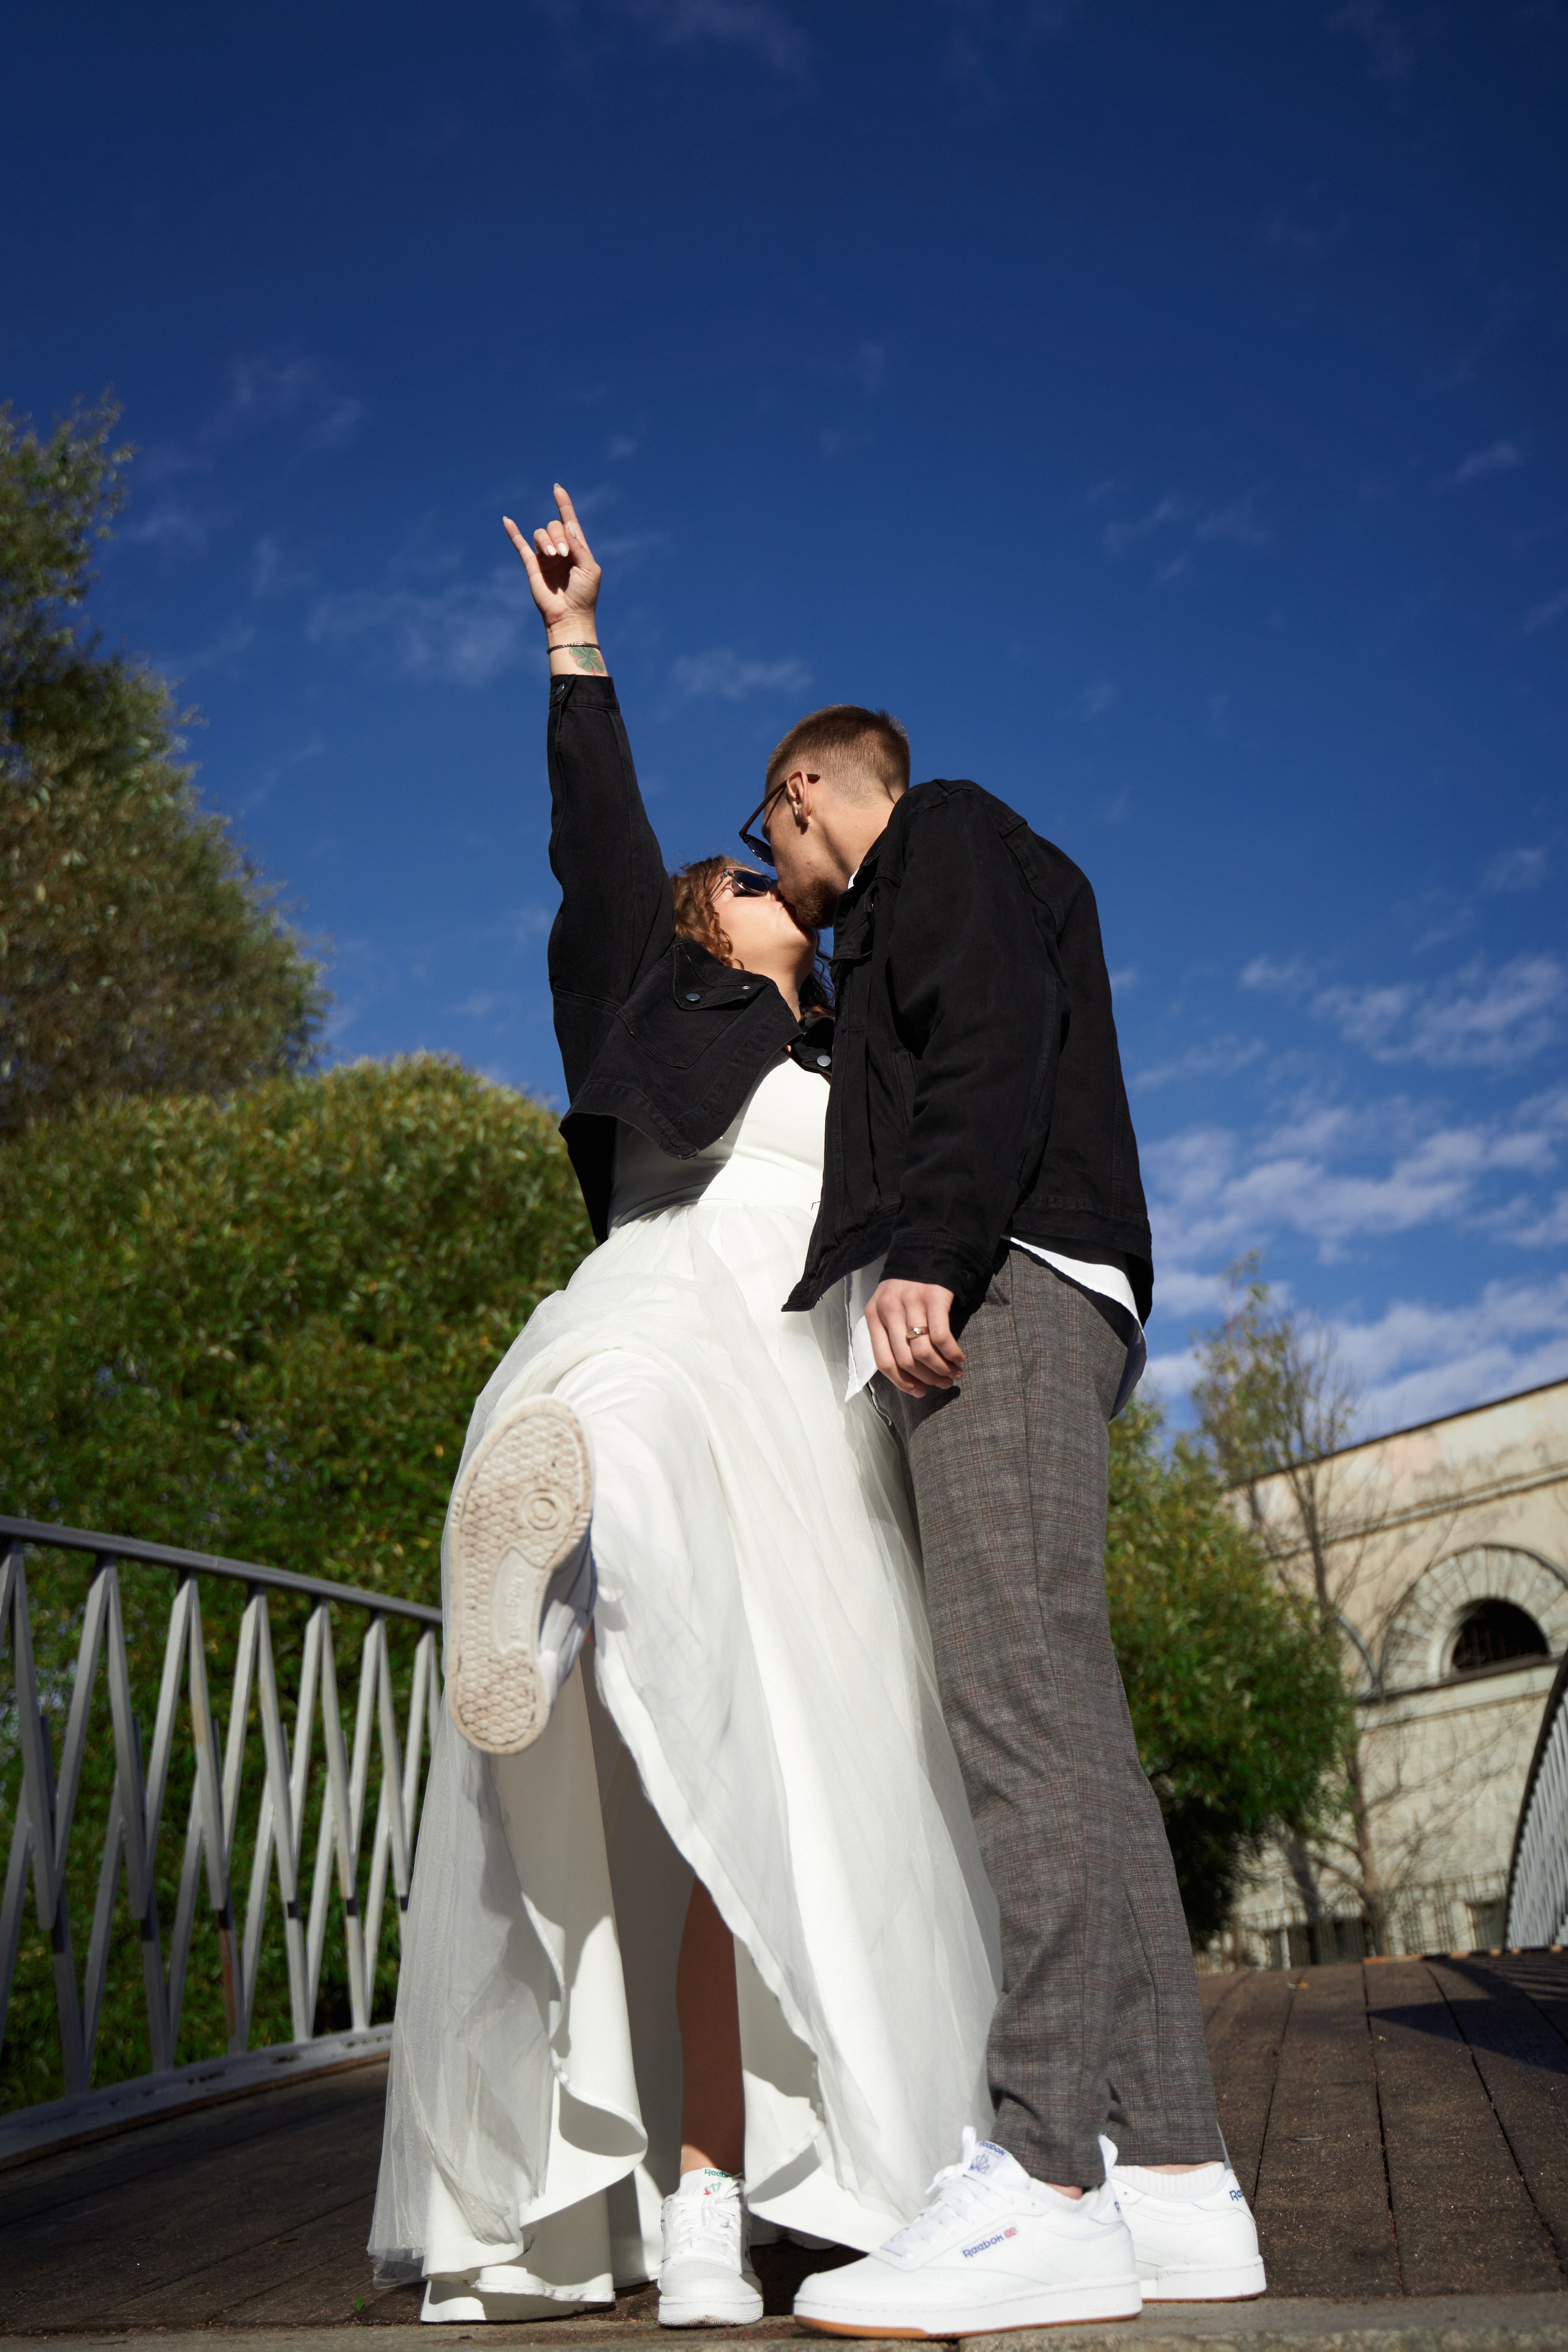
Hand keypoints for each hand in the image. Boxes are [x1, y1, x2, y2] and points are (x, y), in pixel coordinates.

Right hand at [503, 484, 600, 639]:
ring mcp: (545, 557)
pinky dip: (513, 533)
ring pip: (540, 534)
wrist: (569, 617)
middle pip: (554, 526)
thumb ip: (579, 547)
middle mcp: (560, 549)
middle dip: (558, 536)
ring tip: (553, 556)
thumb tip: (567, 526)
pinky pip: (520, 545)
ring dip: (546, 541)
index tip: (557, 489)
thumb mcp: (590, 568)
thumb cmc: (585, 596)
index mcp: (577, 548)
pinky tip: (507, 520)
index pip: (569, 521)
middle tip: (564, 555)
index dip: (564, 505)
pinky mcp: (532, 566)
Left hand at [864, 1279, 964, 1396]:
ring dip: (941, 1370)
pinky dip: (952, 1354)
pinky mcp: (934, 1297)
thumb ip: (890, 1335)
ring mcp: (911, 1302)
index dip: (902, 1382)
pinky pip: (942, 1337)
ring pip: (924, 1352)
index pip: (884, 1361)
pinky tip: (959, 1359)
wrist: (926, 1250)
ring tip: (953, 1375)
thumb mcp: (888, 1307)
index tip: (919, 1392)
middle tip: (942, 1384)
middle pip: (905, 1360)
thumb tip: (908, 1375)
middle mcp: (889, 1309)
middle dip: (926, 1379)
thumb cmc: (908, 1288)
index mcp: (873, 1315)